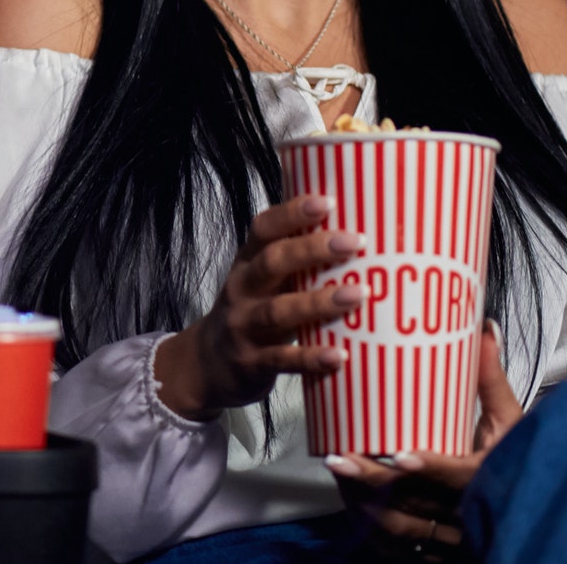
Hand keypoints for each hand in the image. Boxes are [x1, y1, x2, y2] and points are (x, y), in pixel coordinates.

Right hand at [154, 195, 367, 419]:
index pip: (263, 230)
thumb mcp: (261, 281)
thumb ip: (294, 262)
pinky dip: (311, 357)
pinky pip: (282, 359)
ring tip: (358, 294)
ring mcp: (244, 327)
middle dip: (312, 249)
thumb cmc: (251, 312)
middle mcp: (242, 290)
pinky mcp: (251, 363)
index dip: (292, 213)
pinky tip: (339, 355)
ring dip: (318, 302)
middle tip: (355, 242)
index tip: (328, 201)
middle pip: (272, 263)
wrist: (208, 364)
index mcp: (246, 263)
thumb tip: (353, 232)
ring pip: (278, 311)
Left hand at [327, 320, 523, 554]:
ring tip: (336, 469)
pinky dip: (368, 523)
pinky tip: (347, 497)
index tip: (399, 453)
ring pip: (400, 527)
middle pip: (417, 503)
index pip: (461, 478)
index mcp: (490, 477)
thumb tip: (483, 327)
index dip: (431, 467)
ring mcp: (451, 535)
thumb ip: (492, 379)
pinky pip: (395, 543)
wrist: (526, 505)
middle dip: (374, 483)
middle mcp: (469, 511)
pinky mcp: (436, 548)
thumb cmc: (517, 457)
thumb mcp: (511, 421)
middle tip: (338, 457)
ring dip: (363, 501)